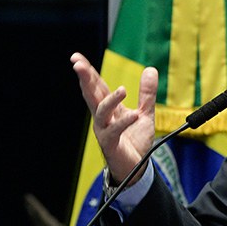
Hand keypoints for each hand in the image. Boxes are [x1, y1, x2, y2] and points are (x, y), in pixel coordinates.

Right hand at [70, 52, 157, 182]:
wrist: (136, 168)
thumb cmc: (135, 140)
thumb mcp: (145, 113)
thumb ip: (147, 93)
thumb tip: (150, 69)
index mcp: (108, 108)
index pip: (96, 86)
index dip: (88, 72)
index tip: (76, 57)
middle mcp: (103, 118)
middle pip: (91, 95)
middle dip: (85, 79)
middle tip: (78, 65)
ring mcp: (104, 130)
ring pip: (101, 112)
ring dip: (109, 100)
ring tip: (122, 90)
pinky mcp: (111, 144)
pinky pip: (114, 132)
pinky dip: (124, 123)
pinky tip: (134, 115)